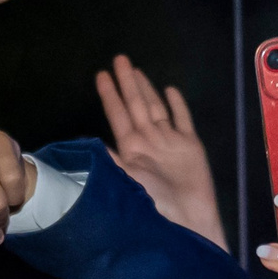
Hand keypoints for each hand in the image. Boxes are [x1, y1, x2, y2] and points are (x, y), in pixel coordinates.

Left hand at [95, 55, 226, 249]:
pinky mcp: (190, 145)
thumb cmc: (155, 203)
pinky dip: (177, 104)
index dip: (109, 95)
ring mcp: (170, 142)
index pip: (117, 115)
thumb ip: (110, 160)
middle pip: (136, 104)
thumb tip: (87, 142)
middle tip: (119, 59)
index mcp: (131, 148)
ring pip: (156, 107)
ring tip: (137, 70)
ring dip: (147, 89)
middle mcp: (149, 141)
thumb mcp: (126, 180)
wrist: (188, 219)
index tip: (100, 75)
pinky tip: (170, 90)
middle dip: (127, 82)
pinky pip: (183, 119)